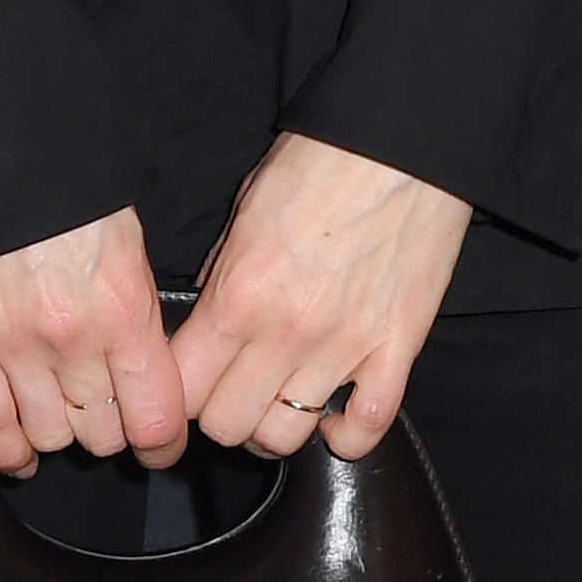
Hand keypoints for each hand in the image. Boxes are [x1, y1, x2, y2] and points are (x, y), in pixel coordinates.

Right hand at [0, 207, 185, 478]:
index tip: (159, 445)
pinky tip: (21, 454)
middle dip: (110, 430)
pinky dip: (9, 452)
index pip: (155, 419)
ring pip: (50, 438)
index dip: (162, 444)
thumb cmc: (69, 190)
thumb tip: (148, 368)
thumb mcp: (129, 244)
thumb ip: (137, 313)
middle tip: (106, 412)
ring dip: (61, 433)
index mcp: (124, 310)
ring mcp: (14, 347)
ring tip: (62, 414)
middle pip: (103, 436)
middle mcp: (72, 340)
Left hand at [171, 134, 473, 461]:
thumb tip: (206, 322)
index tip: (188, 381)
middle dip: (220, 414)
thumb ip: (220, 274)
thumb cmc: (321, 162)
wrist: (403, 143)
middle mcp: (287, 332)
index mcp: (239, 294)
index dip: (178, 392)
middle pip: (228, 426)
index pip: (183, 388)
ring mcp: (345, 347)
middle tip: (230, 389)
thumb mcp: (245, 209)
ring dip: (274, 427)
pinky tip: (334, 419)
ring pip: (287, 438)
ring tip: (278, 402)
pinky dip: (346, 436)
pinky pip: (366, 426)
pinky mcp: (397, 349)